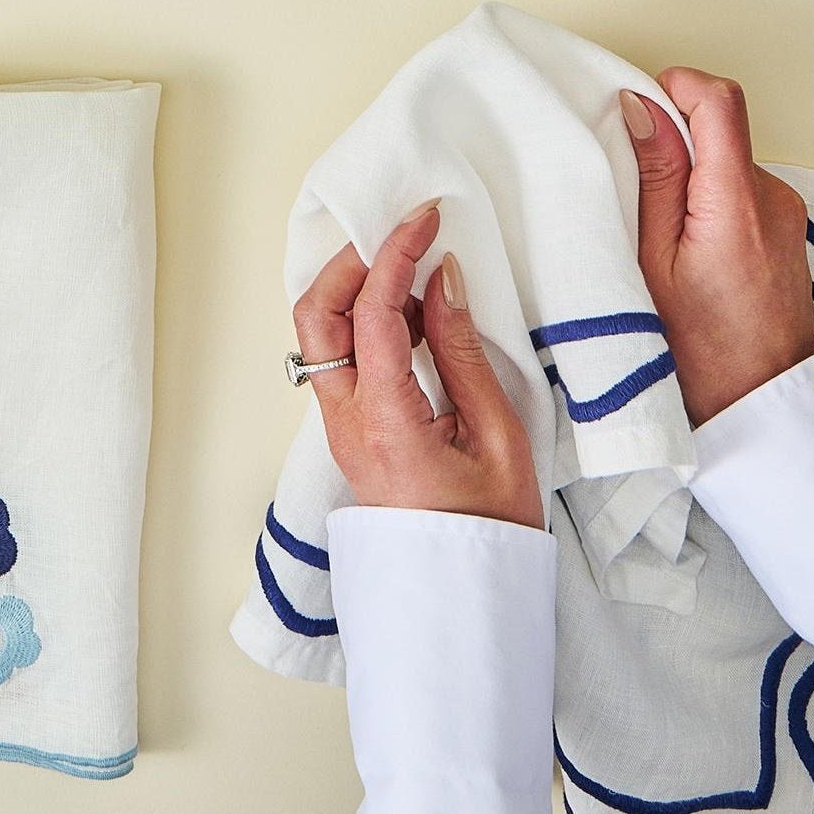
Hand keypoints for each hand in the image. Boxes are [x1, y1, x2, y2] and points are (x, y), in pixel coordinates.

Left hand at [293, 206, 543, 529]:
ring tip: (417, 271)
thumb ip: (464, 354)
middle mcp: (345, 421)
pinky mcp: (351, 429)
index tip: (425, 217)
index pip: (373, 315)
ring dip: (357, 289)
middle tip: (403, 235)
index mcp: (384, 423)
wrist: (465, 596)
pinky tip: (416, 315)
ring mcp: (340, 426)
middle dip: (352, 263)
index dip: (396, 255)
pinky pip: (343, 356)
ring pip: (320, 334)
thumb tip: (443, 280)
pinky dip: (368, 320)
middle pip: (315, 316)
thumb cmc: (492, 527)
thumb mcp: (498, 437)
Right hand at [622, 68, 813, 426]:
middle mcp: (773, 197)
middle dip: (672, 141)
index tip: (639, 112)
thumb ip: (653, 177)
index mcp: (736, 201)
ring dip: (690, 176)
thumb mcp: (652, 261)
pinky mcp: (786, 228)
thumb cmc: (699, 349)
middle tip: (636, 189)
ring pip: (726, 159)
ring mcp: (785, 212)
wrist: (759, 403)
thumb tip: (642, 107)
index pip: (719, 99)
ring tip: (662, 233)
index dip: (675, 87)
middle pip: (719, 126)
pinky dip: (709, 200)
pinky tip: (689, 249)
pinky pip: (740, 188)